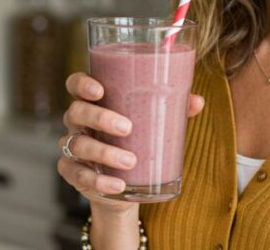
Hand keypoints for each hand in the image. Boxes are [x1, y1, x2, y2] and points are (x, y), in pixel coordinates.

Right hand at [56, 72, 204, 214]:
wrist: (125, 184)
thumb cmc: (137, 141)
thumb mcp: (153, 124)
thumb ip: (173, 110)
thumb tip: (197, 101)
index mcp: (93, 102)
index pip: (75, 84)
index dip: (82, 84)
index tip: (100, 91)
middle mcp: (77, 121)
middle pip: (76, 111)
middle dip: (100, 118)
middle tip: (127, 128)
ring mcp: (72, 147)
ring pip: (78, 145)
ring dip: (104, 153)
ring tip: (130, 161)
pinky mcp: (73, 173)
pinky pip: (78, 175)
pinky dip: (98, 181)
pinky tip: (118, 185)